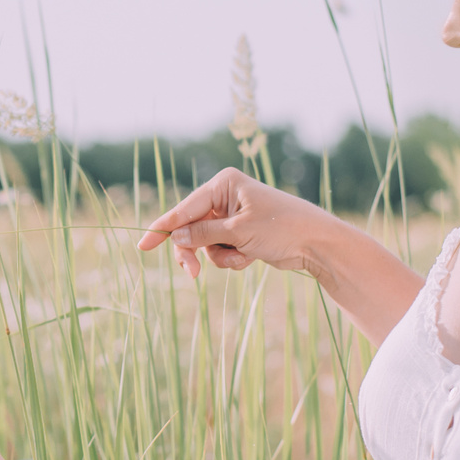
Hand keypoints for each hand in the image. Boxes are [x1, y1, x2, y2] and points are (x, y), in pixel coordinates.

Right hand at [137, 169, 312, 277]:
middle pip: (191, 229)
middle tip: (192, 274)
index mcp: (224, 184)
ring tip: (242, 258)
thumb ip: (203, 234)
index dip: (163, 228)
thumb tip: (174, 238)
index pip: (185, 208)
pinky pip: (221, 250)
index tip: (142, 245)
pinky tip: (251, 257)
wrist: (316, 243)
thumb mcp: (239, 232)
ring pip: (206, 244)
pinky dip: (232, 258)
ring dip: (221, 256)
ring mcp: (232, 216)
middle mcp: (225, 196)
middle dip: (194, 251)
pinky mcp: (240, 233)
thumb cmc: (282, 228)